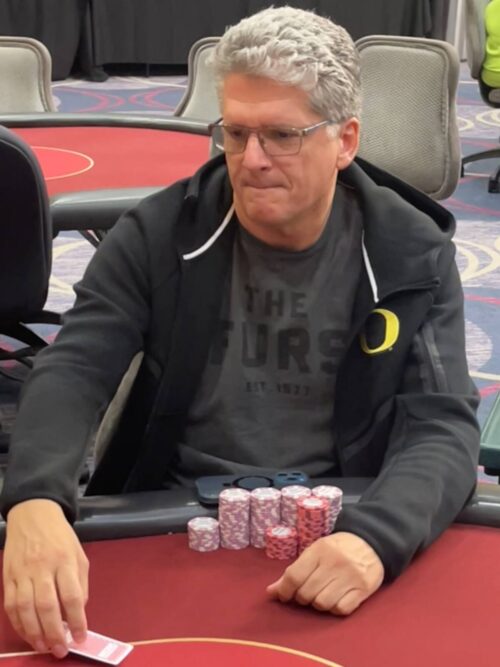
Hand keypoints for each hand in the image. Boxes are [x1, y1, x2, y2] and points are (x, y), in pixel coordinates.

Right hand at [3, 499, 88, 657]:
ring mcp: (22, 572)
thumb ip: (80, 582)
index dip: (77, 620)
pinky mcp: (8, 577)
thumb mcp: (79, 554)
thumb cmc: (60, 537)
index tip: (81, 637)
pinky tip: (28, 633)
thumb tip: (77, 611)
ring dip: (34, 633)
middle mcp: (43, 567)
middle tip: (61, 650)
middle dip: (54, 632)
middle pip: (47, 605)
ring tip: (44, 647)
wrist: (33, 515)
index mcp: (65, 560)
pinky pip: (11, 605)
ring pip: (26, 608)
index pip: (72, 595)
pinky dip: (19, 623)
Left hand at [266, 531, 383, 614]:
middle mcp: (334, 563)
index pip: (294, 576)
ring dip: (318, 604)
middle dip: (302, 597)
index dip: (284, 590)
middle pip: (307, 593)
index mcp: (319, 550)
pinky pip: (341, 609)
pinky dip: (335, 608)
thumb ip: (294, 571)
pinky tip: (336, 598)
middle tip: (306, 592)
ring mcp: (350, 576)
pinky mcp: (363, 589)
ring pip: (322, 604)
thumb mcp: (315, 551)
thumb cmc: (337, 548)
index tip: (284, 595)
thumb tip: (271, 592)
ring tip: (322, 594)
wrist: (371, 542)